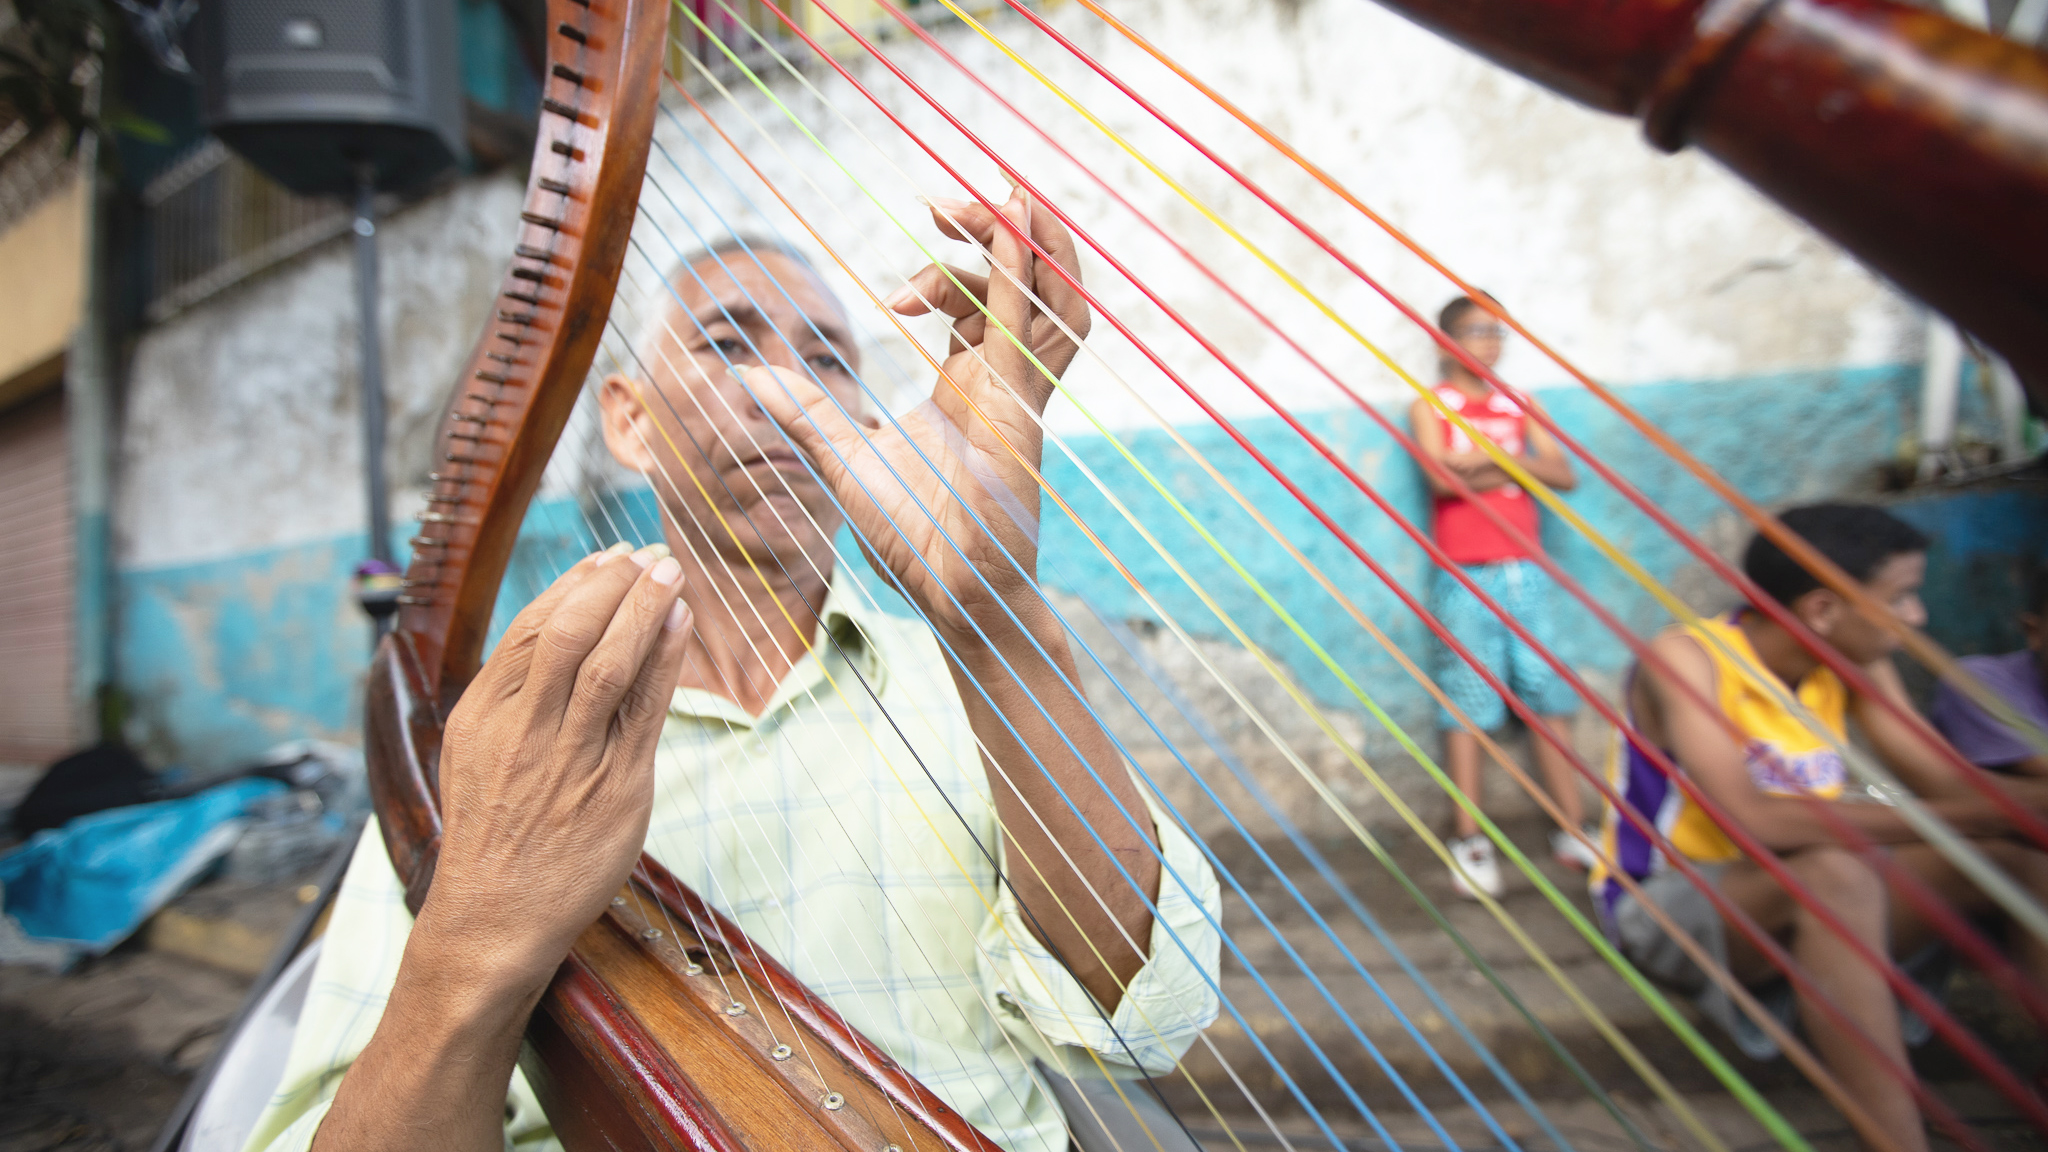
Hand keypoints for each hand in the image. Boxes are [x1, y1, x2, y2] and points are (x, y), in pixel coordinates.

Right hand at [419, 543, 691, 989]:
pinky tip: (680, 625)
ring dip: (644, 609)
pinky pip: (645, 710)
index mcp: (484, 713)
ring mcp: (570, 759)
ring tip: (670, 572)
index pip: (532, 628)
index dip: (575, 585)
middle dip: (614, 585)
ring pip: (609, 664)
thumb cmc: (493, 830)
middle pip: (571, 634)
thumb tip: (557, 626)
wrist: (492, 920)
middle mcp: (524, 730)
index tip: (607, 558)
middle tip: (647, 553)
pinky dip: (664, 660)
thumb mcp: (477, 749)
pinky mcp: (615, 789)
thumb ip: (512, 691)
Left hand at [754, 188, 1087, 636]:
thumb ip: (806, 411)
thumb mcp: (845, 458)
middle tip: (939, 206)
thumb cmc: (912, 540)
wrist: (951, 595)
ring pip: (1048, 294)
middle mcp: (1003, 381)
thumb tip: (748, 377)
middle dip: (986, 233)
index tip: (896, 291)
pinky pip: (1033, 325)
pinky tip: (1010, 223)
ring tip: (999, 191)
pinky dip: (1026, 272)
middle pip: (1016, 283)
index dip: (950, 270)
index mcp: (970, 387)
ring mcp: (1020, 392)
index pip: (980, 303)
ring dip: (1029, 237)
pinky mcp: (1022, 407)